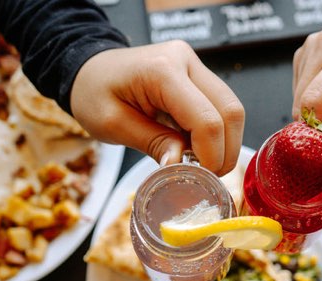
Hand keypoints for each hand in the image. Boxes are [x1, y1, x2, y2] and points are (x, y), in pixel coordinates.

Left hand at [69, 40, 243, 175]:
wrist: (89, 70)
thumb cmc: (93, 93)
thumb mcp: (113, 125)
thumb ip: (152, 142)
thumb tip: (180, 164)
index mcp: (162, 71)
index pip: (206, 119)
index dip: (210, 155)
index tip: (200, 178)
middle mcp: (186, 61)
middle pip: (231, 111)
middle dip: (225, 151)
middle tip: (207, 176)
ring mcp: (195, 65)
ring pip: (232, 109)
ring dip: (224, 142)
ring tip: (201, 163)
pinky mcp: (198, 74)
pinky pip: (221, 106)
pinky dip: (216, 132)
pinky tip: (197, 147)